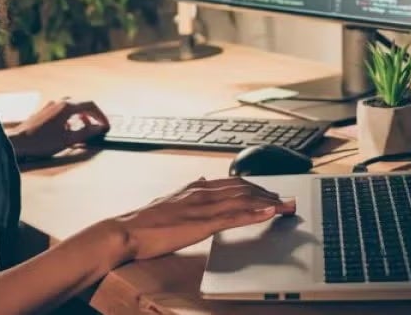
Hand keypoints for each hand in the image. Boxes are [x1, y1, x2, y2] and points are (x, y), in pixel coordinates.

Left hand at [8, 99, 108, 159]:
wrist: (18, 142)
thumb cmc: (42, 142)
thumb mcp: (68, 140)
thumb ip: (86, 133)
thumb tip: (99, 128)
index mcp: (67, 107)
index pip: (90, 105)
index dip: (101, 115)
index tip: (106, 126)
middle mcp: (59, 102)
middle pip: (82, 104)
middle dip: (92, 115)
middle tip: (99, 126)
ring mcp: (51, 105)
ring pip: (72, 106)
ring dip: (81, 116)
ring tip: (85, 128)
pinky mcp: (45, 111)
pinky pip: (63, 110)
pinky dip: (71, 117)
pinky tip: (68, 129)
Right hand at [106, 176, 297, 261]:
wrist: (125, 231)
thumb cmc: (142, 222)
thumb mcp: (168, 200)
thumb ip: (187, 191)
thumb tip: (199, 179)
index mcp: (193, 188)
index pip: (232, 183)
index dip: (254, 187)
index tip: (269, 192)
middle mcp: (200, 193)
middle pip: (242, 189)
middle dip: (267, 193)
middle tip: (285, 199)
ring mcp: (202, 207)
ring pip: (242, 200)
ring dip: (267, 202)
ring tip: (285, 205)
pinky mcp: (201, 224)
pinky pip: (233, 217)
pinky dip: (254, 214)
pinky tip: (268, 213)